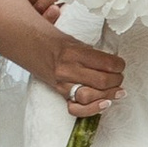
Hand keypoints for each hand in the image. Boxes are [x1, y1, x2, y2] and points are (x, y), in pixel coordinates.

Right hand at [14, 0, 124, 116]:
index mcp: (73, 51)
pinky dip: (92, 109)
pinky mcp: (59, 92)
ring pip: (91, 96)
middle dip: (117, 80)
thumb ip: (90, 47)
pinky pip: (76, 108)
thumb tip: (111, 58)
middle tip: (120, 77)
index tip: (120, 64)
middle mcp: (68, 69)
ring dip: (109, 95)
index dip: (119, 65)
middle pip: (102, 81)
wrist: (26, 43)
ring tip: (118, 91)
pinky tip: (104, 104)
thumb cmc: (51, 39)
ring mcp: (62, 83)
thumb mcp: (72, 37)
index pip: (105, 62)